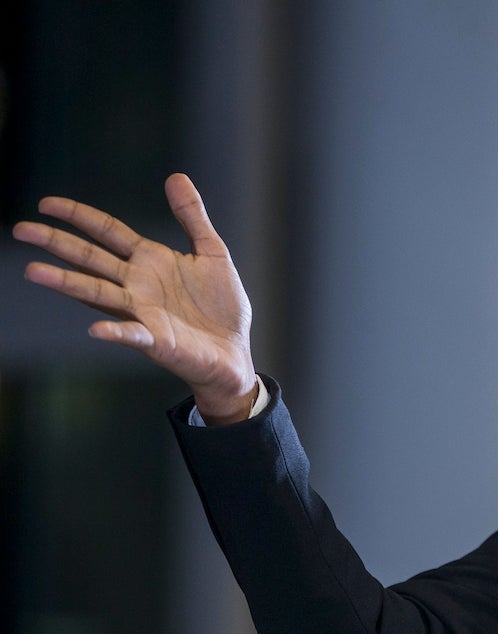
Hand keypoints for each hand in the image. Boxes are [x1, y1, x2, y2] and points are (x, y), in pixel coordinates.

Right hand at [13, 173, 257, 423]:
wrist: (235, 352)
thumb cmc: (221, 306)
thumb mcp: (211, 253)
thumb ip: (192, 217)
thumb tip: (175, 176)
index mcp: (150, 261)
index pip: (107, 232)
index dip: (79, 216)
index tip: (46, 204)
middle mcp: (138, 285)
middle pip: (91, 259)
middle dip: (57, 243)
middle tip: (21, 230)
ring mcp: (143, 313)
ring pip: (98, 293)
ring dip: (68, 283)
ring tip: (34, 272)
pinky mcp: (157, 340)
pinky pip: (132, 334)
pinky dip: (114, 331)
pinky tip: (96, 329)